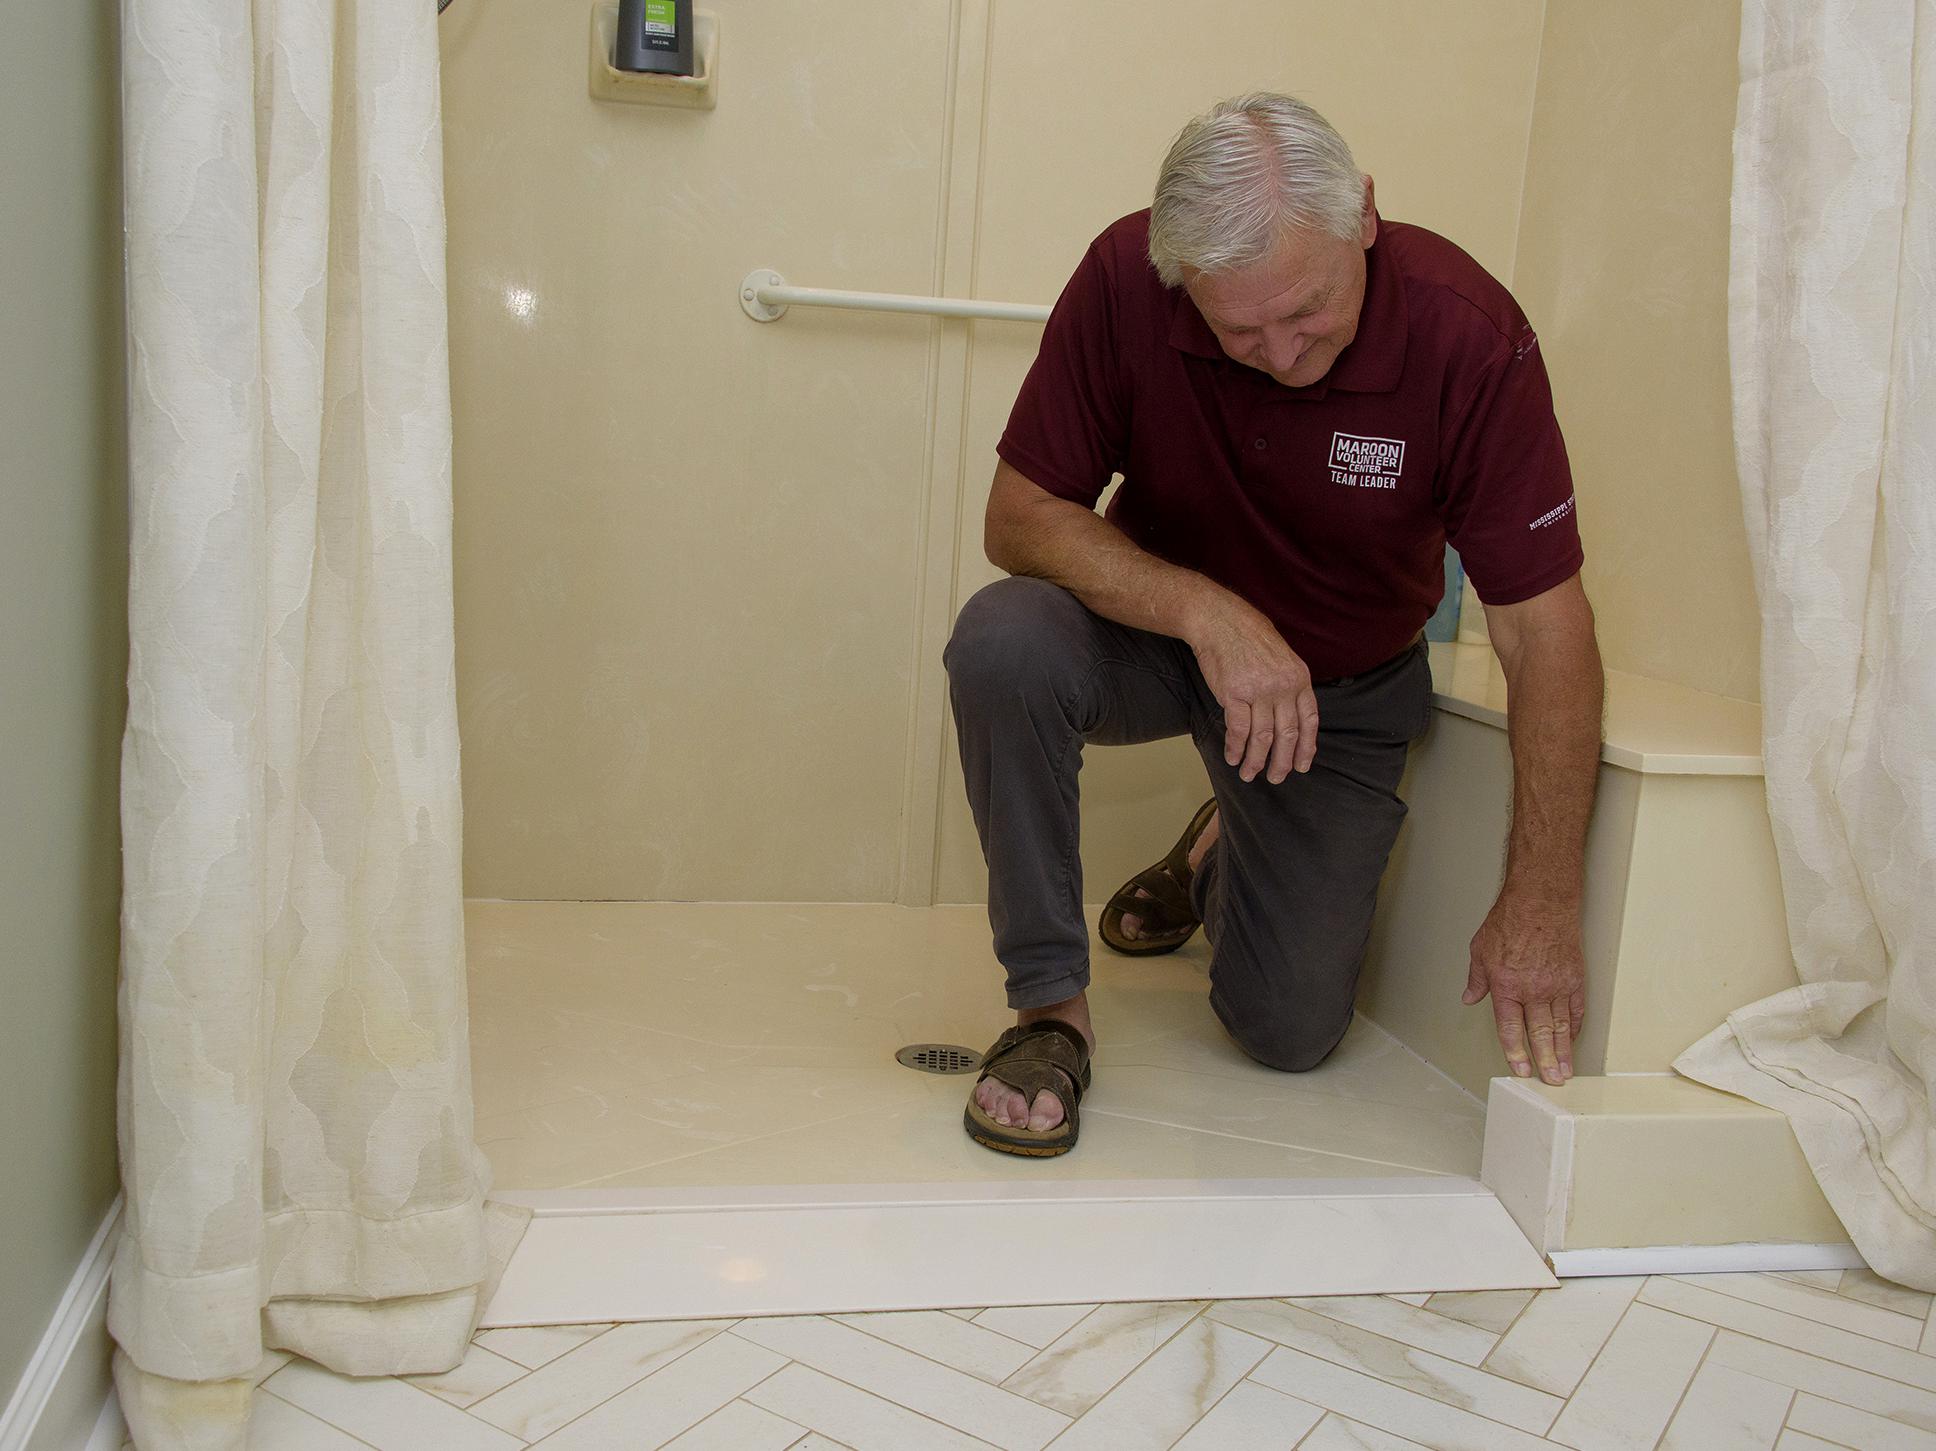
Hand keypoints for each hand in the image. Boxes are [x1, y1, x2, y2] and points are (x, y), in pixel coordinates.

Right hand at [1187, 595, 1318, 782]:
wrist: (1221, 621)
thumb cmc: (1249, 637)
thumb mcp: (1282, 658)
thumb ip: (1288, 686)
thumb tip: (1288, 717)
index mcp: (1299, 679)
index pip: (1309, 721)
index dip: (1307, 747)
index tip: (1302, 765)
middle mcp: (1283, 687)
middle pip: (1287, 735)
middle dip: (1282, 762)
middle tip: (1276, 778)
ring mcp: (1259, 691)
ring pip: (1262, 738)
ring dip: (1256, 761)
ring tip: (1249, 774)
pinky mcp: (1234, 695)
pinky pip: (1238, 730)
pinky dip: (1236, 748)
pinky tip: (1233, 758)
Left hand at [1462, 892, 1585, 1084]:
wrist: (1540, 901)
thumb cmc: (1509, 921)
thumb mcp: (1479, 950)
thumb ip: (1476, 979)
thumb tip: (1469, 997)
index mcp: (1506, 987)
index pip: (1510, 1029)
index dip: (1515, 1054)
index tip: (1521, 1071)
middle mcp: (1533, 991)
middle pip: (1540, 1034)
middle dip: (1545, 1061)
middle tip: (1551, 1082)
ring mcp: (1556, 985)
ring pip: (1561, 1027)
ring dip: (1564, 1051)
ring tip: (1566, 1071)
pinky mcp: (1574, 978)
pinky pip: (1577, 1008)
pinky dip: (1576, 1026)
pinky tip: (1574, 1038)